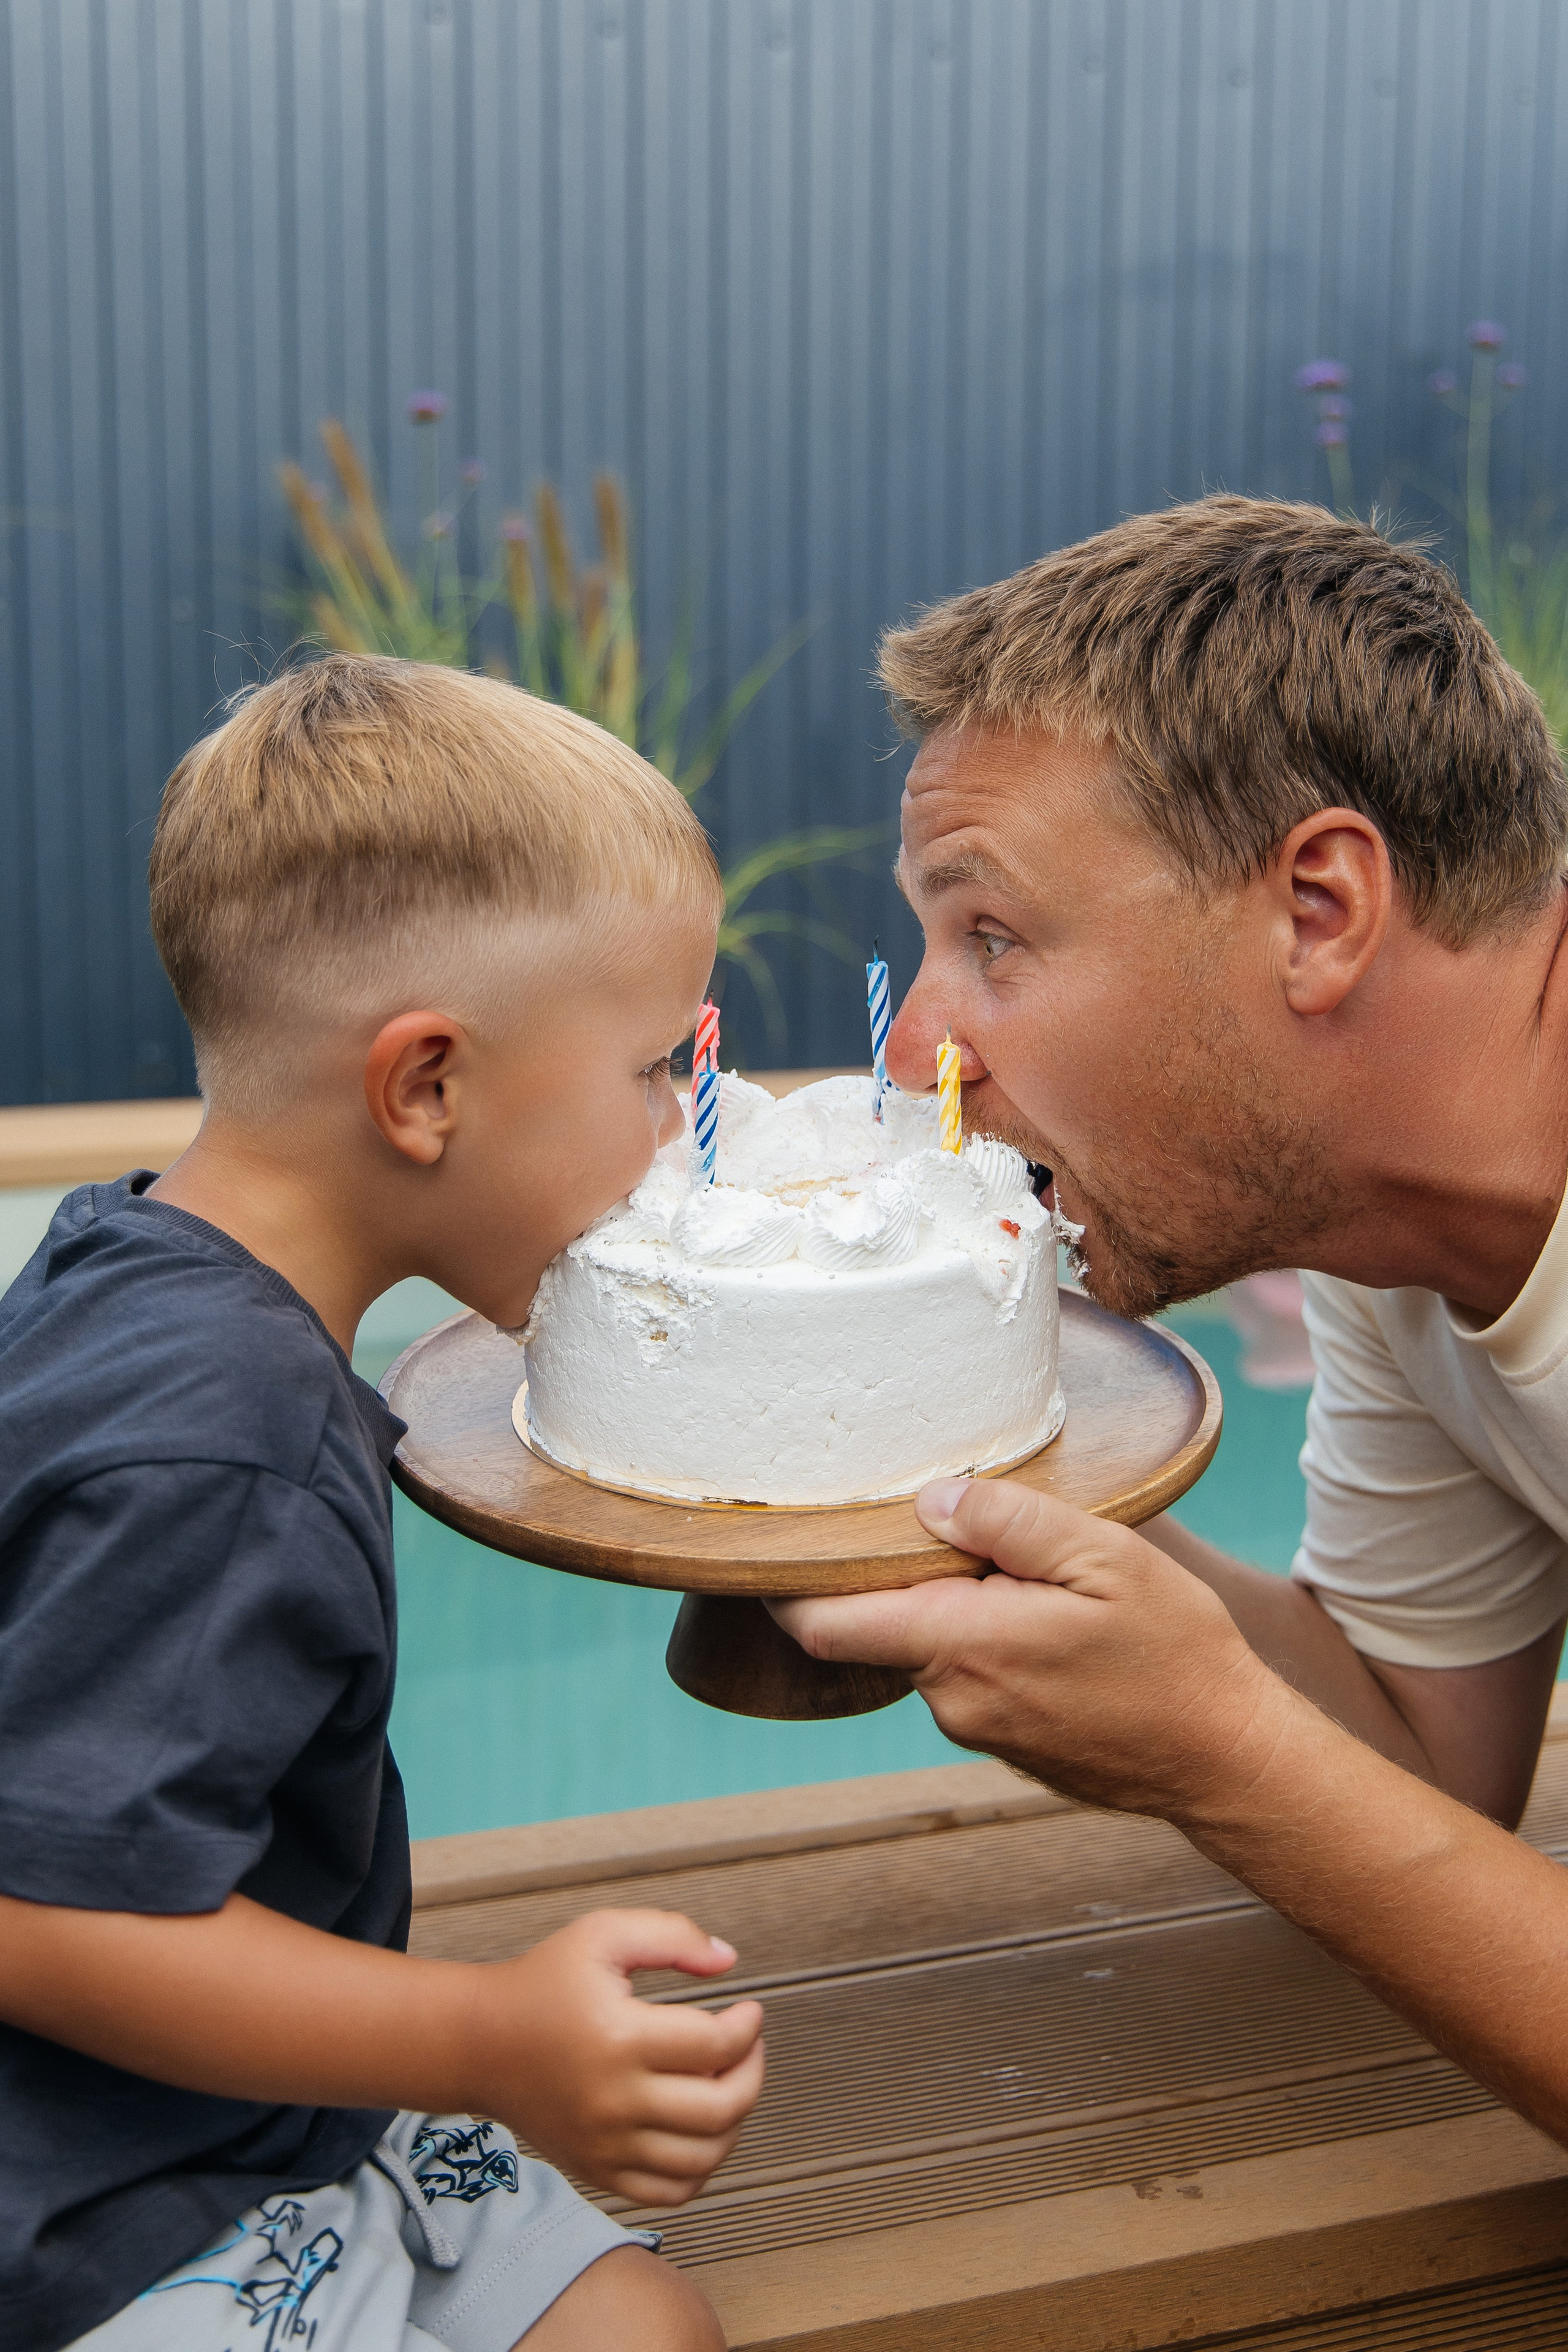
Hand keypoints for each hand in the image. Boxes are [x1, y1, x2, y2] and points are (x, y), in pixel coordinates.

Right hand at [467, 1909, 765, 2205]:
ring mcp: (606, 2144)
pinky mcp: (597, 2170)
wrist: (480, 2042)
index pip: (716, 2046)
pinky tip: (700, 2129)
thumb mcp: (603, 1935)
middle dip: (751, 2074)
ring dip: (734, 2121)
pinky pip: (671, 2193)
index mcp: (620, 2038)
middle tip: (746, 2048)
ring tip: (725, 2084)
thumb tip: (728, 1960)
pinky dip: (702, 2168)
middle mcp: (614, 2101)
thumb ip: (672, 1935)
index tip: (748, 2012)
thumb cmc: (542, 1983)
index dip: (748, 2028)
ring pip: (704, 2157)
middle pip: (720, 2108)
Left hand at [770, 1477, 1280, 1817]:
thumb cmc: (1175, 1655)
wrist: (1227, 1758)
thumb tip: (931, 1500)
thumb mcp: (1104, 1557)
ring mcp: (977, 1730)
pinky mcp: (1005, 1742)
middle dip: (901, 1573)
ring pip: (930, 1648)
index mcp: (961, 1647)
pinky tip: (1047, 1617)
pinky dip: (985, 1638)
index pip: (824, 1623)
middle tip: (946, 1518)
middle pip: (881, 1625)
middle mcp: (952, 1700)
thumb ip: (1008, 1523)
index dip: (786, 1583)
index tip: (777, 1539)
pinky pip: (969, 1677)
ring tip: (1025, 1568)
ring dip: (955, 1605)